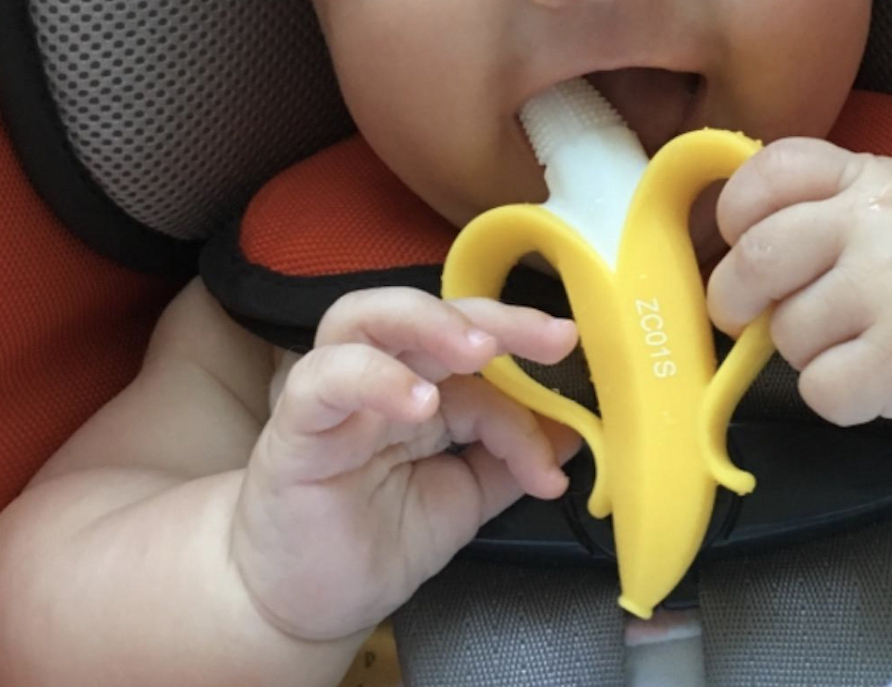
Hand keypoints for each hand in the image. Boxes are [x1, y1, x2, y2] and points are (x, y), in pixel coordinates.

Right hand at [230, 288, 579, 640]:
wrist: (299, 603)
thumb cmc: (375, 543)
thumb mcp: (463, 499)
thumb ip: (509, 460)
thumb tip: (573, 430)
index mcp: (420, 390)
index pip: (481, 368)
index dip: (530, 396)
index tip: (566, 446)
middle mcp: (375, 380)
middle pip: (428, 314)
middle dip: (496, 316)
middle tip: (554, 336)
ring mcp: (330, 399)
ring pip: (362, 319)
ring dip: (430, 324)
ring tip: (482, 350)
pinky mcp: (292, 432)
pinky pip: (322, 382)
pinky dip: (372, 378)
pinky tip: (419, 403)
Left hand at [708, 138, 891, 429]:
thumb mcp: (889, 208)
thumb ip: (815, 209)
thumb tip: (722, 251)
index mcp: (869, 176)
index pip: (768, 172)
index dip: (734, 214)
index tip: (741, 242)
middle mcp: (879, 222)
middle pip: (755, 258)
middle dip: (735, 299)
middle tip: (752, 317)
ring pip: (785, 333)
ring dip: (806, 353)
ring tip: (860, 343)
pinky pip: (819, 387)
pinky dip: (836, 397)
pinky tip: (875, 379)